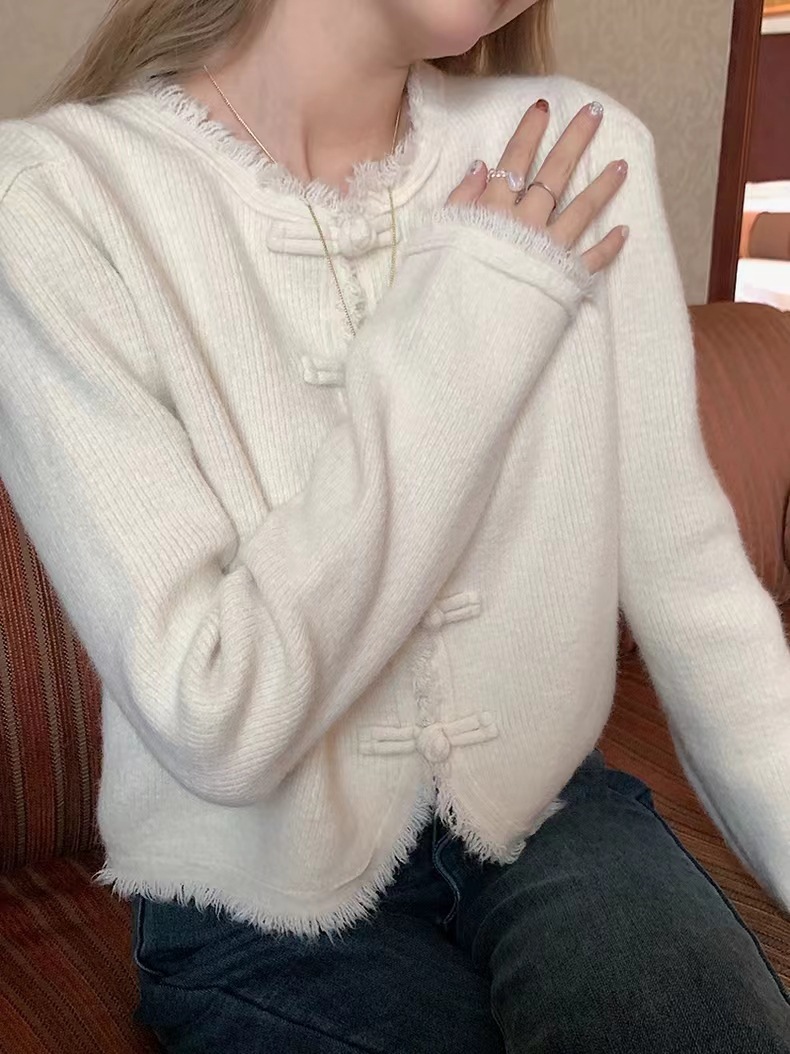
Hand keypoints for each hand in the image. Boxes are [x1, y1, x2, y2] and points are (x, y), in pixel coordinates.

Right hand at [447, 99, 627, 274]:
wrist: (462, 332)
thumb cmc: (443, 286)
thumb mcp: (438, 237)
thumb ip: (460, 200)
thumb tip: (481, 165)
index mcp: (492, 210)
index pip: (515, 160)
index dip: (529, 132)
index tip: (544, 106)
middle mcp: (525, 224)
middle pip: (555, 174)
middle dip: (576, 140)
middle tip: (596, 113)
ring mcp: (547, 251)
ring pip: (581, 210)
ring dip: (603, 186)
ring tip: (623, 165)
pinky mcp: (562, 280)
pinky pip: (591, 260)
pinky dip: (608, 246)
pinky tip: (624, 231)